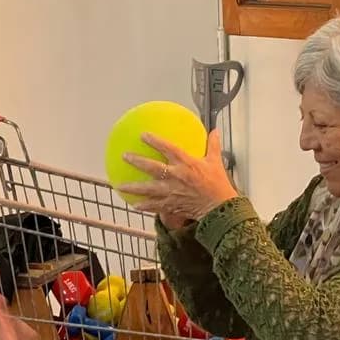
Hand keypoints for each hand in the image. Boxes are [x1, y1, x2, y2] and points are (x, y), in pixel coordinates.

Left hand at [117, 129, 238, 224]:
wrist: (220, 208)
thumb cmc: (218, 184)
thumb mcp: (216, 162)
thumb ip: (212, 145)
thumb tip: (214, 131)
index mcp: (186, 163)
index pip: (167, 148)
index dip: (154, 141)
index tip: (142, 135)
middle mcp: (176, 176)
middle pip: (151, 167)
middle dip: (136, 161)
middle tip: (125, 156)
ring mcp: (172, 192)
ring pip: (148, 189)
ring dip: (133, 187)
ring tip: (119, 185)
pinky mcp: (172, 205)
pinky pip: (155, 205)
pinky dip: (144, 206)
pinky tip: (135, 205)